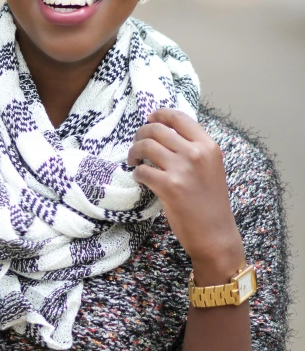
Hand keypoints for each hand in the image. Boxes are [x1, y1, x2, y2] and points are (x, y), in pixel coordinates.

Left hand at [127, 108, 244, 284]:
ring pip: (146, 146)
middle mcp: (196, 153)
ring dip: (134, 152)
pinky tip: (140, 178)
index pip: (179, 117)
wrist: (216, 235)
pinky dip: (136, 173)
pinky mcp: (169, 187)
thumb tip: (165, 133)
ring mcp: (182, 170)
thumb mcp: (211, 167)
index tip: (149, 119)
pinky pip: (142, 170)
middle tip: (137, 144)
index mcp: (208, 146)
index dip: (159, 115)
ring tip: (134, 160)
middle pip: (157, 129)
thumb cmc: (211, 202)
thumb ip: (193, 149)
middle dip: (141, 133)